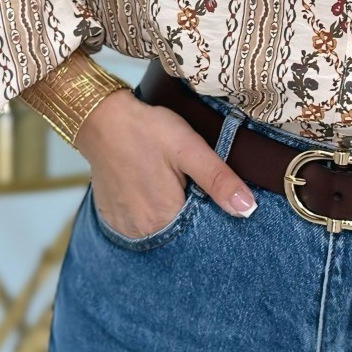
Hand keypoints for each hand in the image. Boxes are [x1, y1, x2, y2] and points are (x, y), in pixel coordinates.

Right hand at [74, 90, 256, 237]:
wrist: (103, 119)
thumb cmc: (148, 130)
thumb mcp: (189, 148)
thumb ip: (219, 180)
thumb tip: (248, 208)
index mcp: (164, 219)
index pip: (201, 232)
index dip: (210, 211)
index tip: (207, 190)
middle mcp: (142, 232)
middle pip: (180, 231)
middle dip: (191, 211)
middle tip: (185, 180)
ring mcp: (125, 227)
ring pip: (161, 228)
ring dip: (170, 212)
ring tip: (167, 182)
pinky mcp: (113, 218)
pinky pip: (140, 223)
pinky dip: (150, 210)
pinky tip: (151, 188)